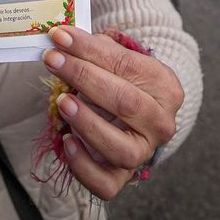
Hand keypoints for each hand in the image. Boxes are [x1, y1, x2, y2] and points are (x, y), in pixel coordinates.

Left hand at [42, 26, 183, 200]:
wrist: (135, 117)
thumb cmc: (122, 82)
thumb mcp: (118, 60)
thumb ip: (95, 49)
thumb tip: (62, 37)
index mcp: (166, 87)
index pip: (127, 66)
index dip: (90, 50)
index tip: (59, 37)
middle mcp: (161, 123)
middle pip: (125, 102)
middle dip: (84, 77)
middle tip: (53, 60)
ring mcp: (144, 153)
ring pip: (121, 148)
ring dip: (88, 124)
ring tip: (63, 102)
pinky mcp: (123, 177)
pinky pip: (106, 182)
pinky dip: (83, 165)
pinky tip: (66, 141)